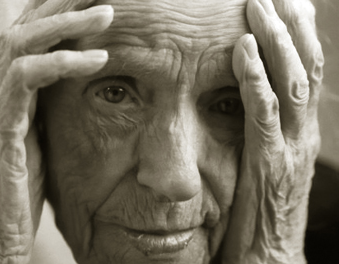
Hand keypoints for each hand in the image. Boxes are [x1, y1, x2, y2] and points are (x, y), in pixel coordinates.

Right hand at [0, 1, 112, 262]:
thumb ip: (48, 111)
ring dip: (66, 24)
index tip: (92, 4)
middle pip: (23, 29)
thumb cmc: (22, 192)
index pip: (29, 39)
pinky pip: (27, 79)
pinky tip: (97, 60)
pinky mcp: (3, 129)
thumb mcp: (39, 142)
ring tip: (108, 16)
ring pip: (22, 44)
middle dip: (61, 6)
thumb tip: (73, 87)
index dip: (57, 15)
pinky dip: (62, 63)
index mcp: (7, 96)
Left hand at [222, 0, 323, 262]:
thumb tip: (247, 99)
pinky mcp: (269, 160)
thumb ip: (264, 131)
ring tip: (258, 6)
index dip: (300, 36)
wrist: (270, 253)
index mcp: (301, 130)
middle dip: (291, 25)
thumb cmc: (263, 208)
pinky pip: (263, 110)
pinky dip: (255, 77)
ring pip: (290, 81)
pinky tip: (243, 49)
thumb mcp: (268, 162)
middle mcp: (303, 132)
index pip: (305, 73)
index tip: (288, 4)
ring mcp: (290, 145)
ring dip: (275, 39)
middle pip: (304, 67)